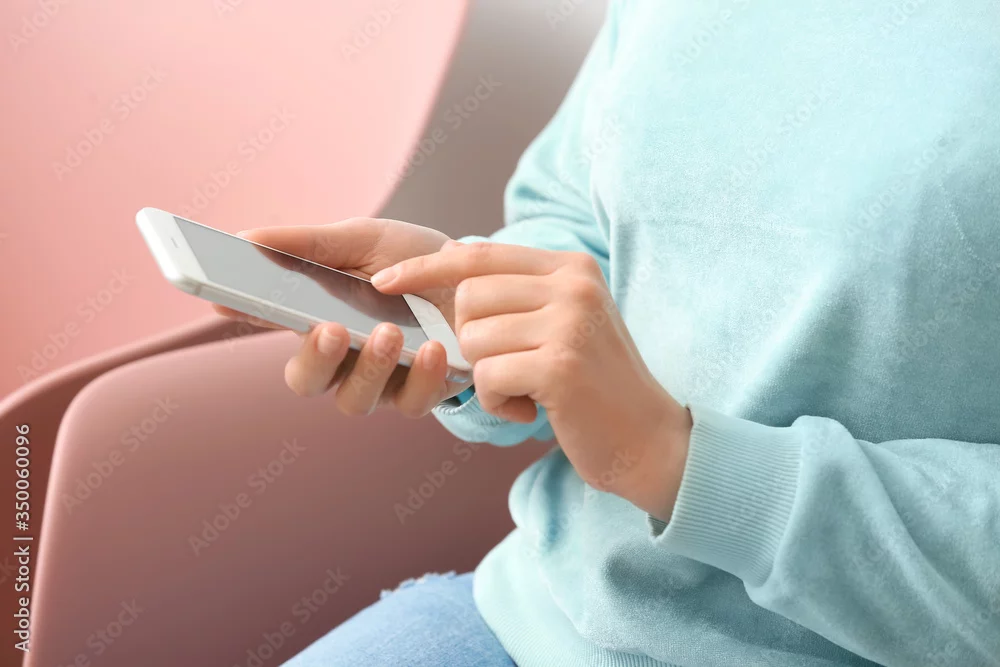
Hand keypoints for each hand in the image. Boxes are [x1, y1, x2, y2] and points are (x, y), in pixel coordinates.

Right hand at [212, 218, 470, 416]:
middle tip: (330, 328)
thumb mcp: (363, 240)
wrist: (477, 276)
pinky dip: (424, 378)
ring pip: (356, 400)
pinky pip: (415, 401)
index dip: (242, 312)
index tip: (226, 295)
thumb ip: (310, 244)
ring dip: (370, 369)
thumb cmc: (410, 258)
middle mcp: (341, 359)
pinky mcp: (423, 392)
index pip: (265, 321)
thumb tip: (245, 237)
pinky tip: (435, 349)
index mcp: (314, 317)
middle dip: (313, 358)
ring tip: (389, 333)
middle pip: (306, 380)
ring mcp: (381, 381)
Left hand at [372, 241, 693, 519]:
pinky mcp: (560, 366)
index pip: (480, 254)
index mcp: (571, 267)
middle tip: (511, 368)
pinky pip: (486, 378)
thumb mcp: (565, 322)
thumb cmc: (595, 385)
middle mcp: (573, 286)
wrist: (648, 440)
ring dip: (487, 376)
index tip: (385, 281)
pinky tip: (532, 410)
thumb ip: (517, 292)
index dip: (425, 266)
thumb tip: (447, 263)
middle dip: (471, 341)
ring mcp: (569, 323)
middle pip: (468, 298)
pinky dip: (497, 403)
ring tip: (527, 390)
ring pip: (473, 340)